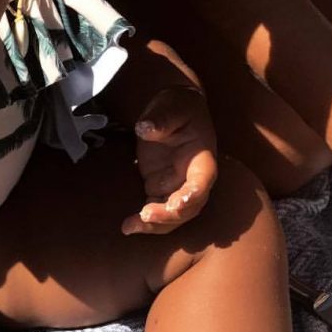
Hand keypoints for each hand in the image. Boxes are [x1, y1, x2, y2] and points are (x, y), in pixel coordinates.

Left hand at [121, 84, 217, 234]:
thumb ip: (162, 118)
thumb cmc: (177, 106)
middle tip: (146, 215)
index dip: (194, 194)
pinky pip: (157, 211)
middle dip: (170, 215)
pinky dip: (144, 222)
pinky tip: (127, 227)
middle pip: (189, 207)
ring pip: (173, 216)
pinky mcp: (160, 189)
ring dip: (155, 225)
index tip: (179, 203)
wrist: (172, 111)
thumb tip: (145, 129)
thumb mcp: (171, 105)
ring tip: (131, 227)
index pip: (203, 180)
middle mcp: (193, 178)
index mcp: (202, 158)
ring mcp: (177, 186)